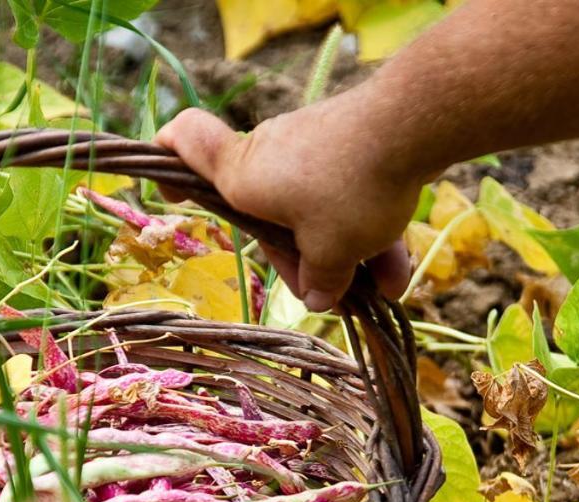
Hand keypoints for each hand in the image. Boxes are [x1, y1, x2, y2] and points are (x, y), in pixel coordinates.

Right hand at [155, 98, 424, 311]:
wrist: (411, 126)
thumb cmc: (350, 190)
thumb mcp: (334, 251)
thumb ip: (321, 279)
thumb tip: (318, 299)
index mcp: (243, 176)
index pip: (186, 143)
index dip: (167, 157)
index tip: (168, 183)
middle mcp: (269, 154)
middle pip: (269, 211)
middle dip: (303, 257)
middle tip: (334, 294)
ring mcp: (311, 145)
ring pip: (319, 209)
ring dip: (348, 251)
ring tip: (382, 287)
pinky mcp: (350, 141)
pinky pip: (349, 194)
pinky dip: (370, 228)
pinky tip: (398, 269)